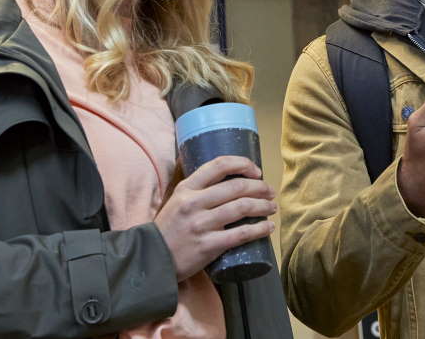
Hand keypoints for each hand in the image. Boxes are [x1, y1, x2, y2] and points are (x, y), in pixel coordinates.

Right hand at [155, 155, 276, 281]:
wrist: (152, 260)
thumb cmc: (170, 229)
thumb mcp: (177, 200)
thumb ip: (198, 189)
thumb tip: (229, 177)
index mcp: (187, 188)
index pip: (219, 165)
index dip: (243, 164)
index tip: (257, 171)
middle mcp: (193, 203)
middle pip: (236, 187)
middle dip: (260, 187)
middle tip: (270, 192)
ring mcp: (201, 224)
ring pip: (241, 208)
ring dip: (263, 206)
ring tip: (272, 208)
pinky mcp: (208, 246)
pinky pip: (240, 234)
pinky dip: (259, 230)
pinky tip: (268, 228)